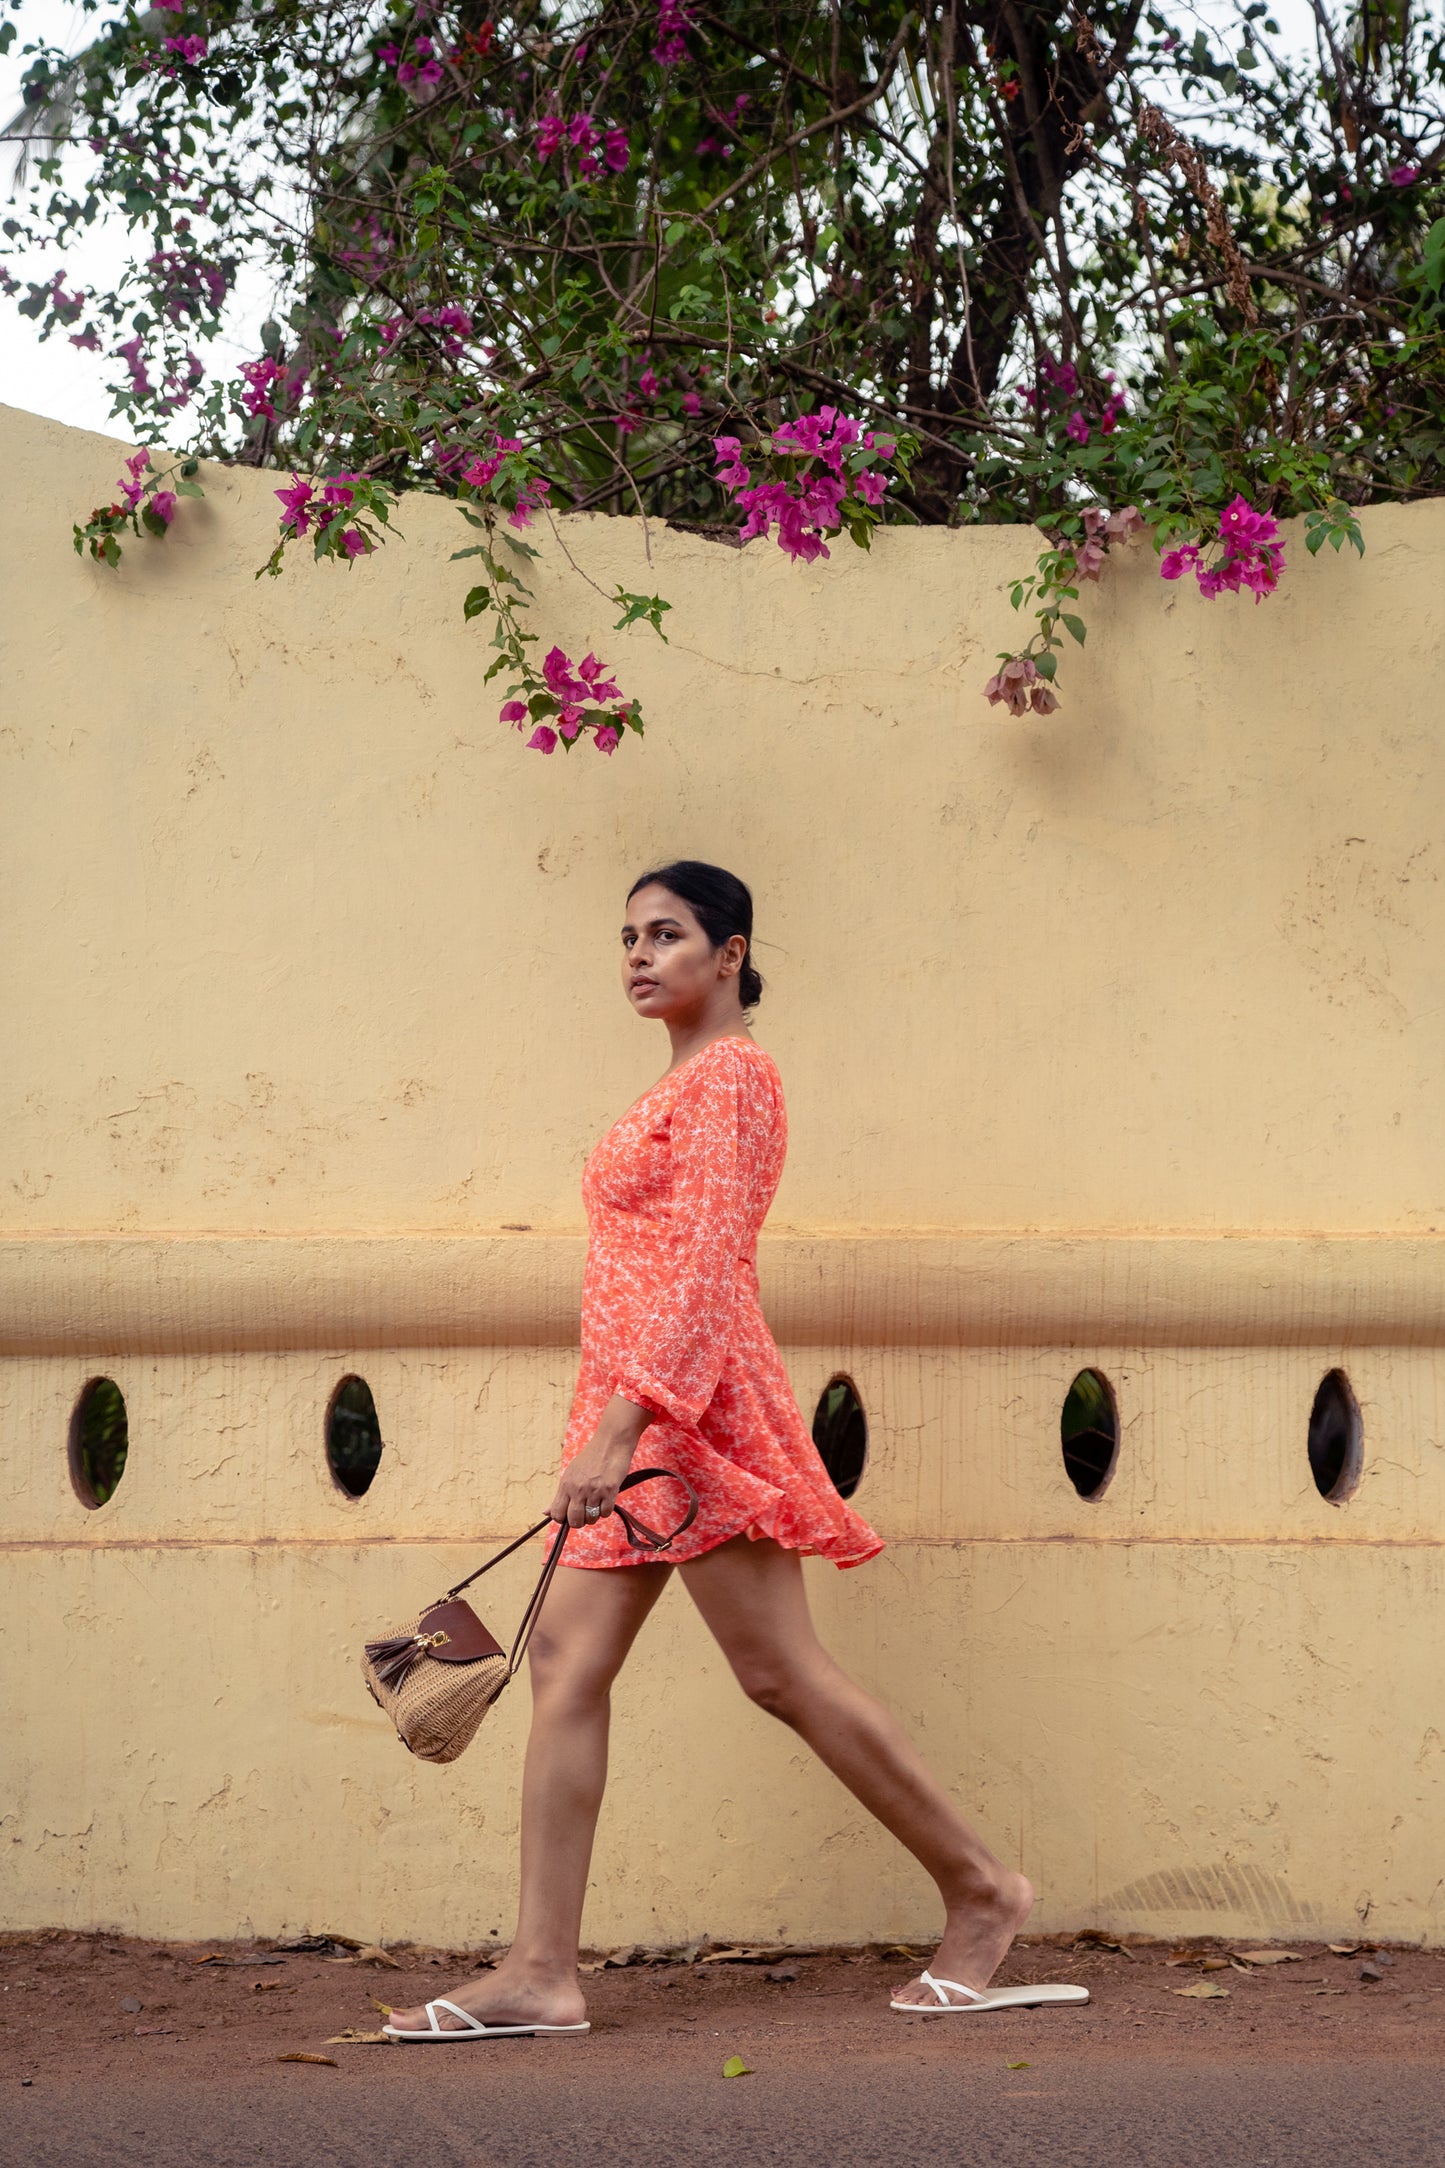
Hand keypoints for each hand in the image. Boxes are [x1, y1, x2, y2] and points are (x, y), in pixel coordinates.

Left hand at [550, 1396, 653, 1527]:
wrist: (611, 1442)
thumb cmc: (591, 1457)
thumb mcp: (571, 1473)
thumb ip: (560, 1495)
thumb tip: (545, 1512)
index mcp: (566, 1484)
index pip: (557, 1514)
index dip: (563, 1519)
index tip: (570, 1515)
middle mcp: (578, 1488)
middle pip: (574, 1521)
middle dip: (579, 1522)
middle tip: (584, 1514)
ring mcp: (594, 1490)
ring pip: (591, 1519)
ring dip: (594, 1515)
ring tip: (597, 1503)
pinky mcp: (609, 1490)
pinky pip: (606, 1513)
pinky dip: (606, 1510)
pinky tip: (606, 1499)